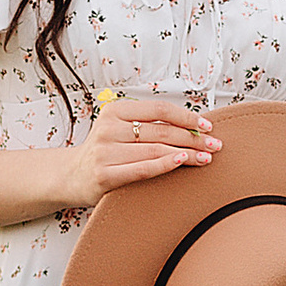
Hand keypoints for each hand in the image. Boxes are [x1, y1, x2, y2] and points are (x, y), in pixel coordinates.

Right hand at [67, 87, 217, 209]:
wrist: (70, 176)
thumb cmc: (104, 151)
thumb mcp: (119, 128)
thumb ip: (147, 124)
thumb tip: (192, 125)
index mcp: (114, 110)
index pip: (159, 109)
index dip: (186, 117)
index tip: (206, 125)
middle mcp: (109, 128)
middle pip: (162, 131)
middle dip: (193, 138)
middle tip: (214, 144)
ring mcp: (105, 152)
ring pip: (156, 150)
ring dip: (186, 154)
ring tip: (206, 157)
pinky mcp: (105, 175)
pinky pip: (142, 168)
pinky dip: (165, 165)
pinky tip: (182, 162)